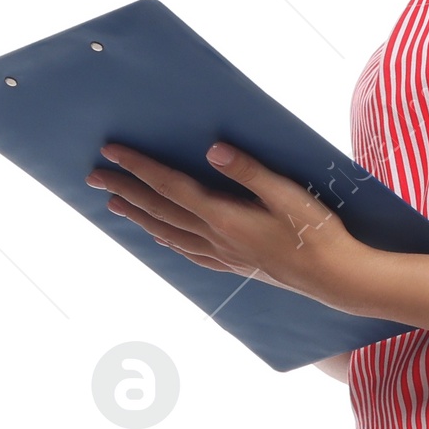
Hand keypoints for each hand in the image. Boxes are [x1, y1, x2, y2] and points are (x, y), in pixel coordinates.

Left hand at [85, 140, 369, 308]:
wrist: (336, 278)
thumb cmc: (317, 232)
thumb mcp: (287, 193)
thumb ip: (249, 171)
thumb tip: (211, 150)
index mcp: (223, 216)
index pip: (170, 186)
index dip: (138, 167)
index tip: (111, 152)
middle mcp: (215, 238)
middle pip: (159, 210)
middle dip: (124, 190)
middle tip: (93, 176)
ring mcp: (223, 255)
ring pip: (168, 233)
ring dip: (138, 217)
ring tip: (114, 204)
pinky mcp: (234, 266)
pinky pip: (188, 252)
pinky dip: (167, 241)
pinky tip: (161, 238)